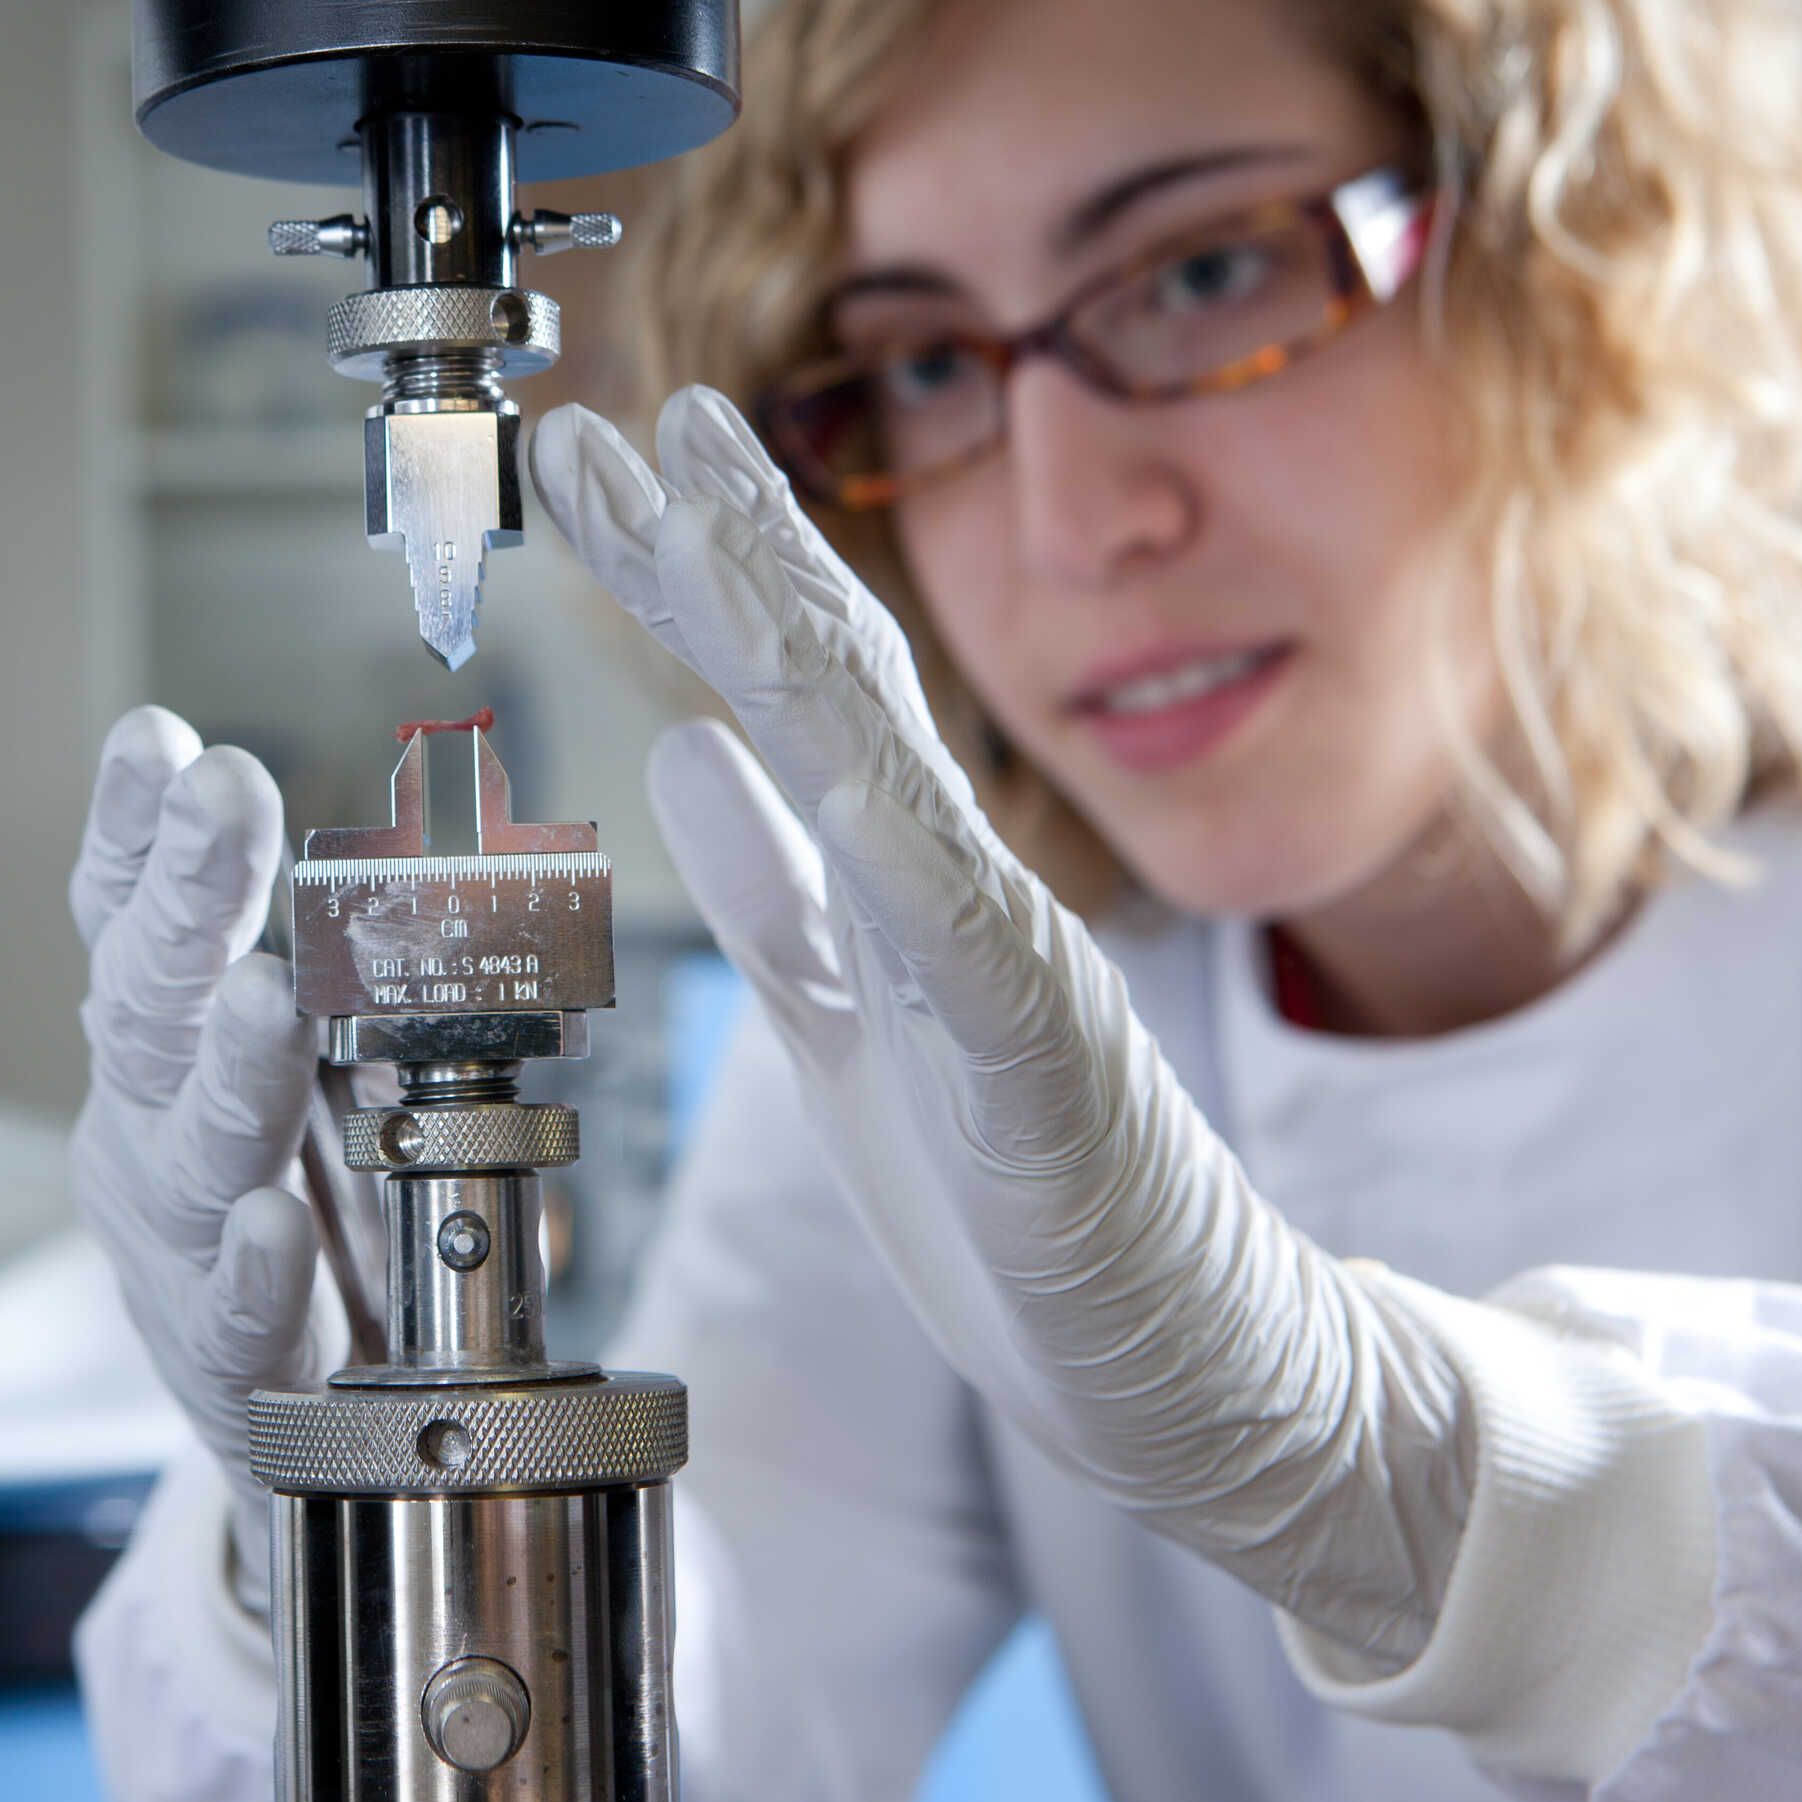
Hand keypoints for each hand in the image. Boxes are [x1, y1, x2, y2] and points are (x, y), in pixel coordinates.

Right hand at [69, 706, 321, 1615]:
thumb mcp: (317, 1071)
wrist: (303, 1426)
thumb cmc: (311, 1212)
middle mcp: (145, 1121)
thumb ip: (348, 982)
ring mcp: (172, 1240)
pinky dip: (251, 1266)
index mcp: (158, 1038)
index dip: (135, 832)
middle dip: (189, 894)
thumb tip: (418, 867)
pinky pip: (234, 1312)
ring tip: (267, 1000)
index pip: (130, 918)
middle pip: (152, 1001)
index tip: (154, 743)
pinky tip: (272, 1224)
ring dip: (234, 1066)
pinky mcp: (223, 1360)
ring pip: (195, 1147)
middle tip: (224, 797)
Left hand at [530, 389, 1474, 1664]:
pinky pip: (960, 924)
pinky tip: (806, 737)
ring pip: (884, 758)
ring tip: (697, 491)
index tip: (597, 469)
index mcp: (900, 888)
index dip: (686, 574)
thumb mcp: (859, 1034)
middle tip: (611, 424)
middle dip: (711, 542)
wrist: (1204, 1377)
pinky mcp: (1046, 1060)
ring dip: (784, 615)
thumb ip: (785, 899)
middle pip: (825, 680)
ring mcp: (1008, 963)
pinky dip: (884, 826)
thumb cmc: (1033, 1217)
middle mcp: (955, 891)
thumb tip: (689, 756)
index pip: (785, 693)